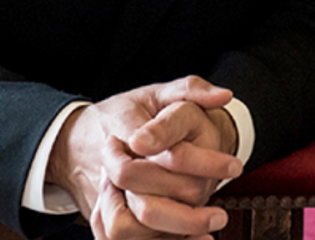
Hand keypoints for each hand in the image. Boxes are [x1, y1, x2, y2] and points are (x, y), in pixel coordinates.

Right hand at [49, 76, 241, 239]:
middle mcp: (109, 168)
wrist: (80, 139)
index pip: (166, 153)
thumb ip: (191, 89)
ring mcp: (103, 195)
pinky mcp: (102, 216)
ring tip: (207, 230)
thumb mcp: (157, 93)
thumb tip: (224, 96)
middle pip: (145, 202)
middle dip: (187, 214)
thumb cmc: (125, 114)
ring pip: (127, 228)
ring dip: (172, 232)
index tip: (234, 167)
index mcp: (125, 130)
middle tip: (220, 214)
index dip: (202, 162)